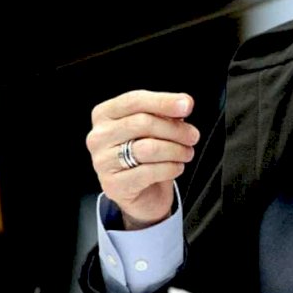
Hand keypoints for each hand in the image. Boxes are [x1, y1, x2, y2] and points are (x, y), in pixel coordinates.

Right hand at [86, 90, 199, 229]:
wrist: (144, 192)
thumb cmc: (148, 153)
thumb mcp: (156, 127)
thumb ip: (166, 112)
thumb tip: (184, 103)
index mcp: (105, 114)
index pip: (134, 100)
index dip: (163, 101)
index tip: (187, 105)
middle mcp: (98, 136)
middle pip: (143, 123)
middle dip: (175, 129)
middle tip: (193, 136)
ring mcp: (102, 161)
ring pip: (148, 148)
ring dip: (176, 150)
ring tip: (187, 153)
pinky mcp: (113, 185)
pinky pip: (149, 172)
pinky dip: (170, 168)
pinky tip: (176, 167)